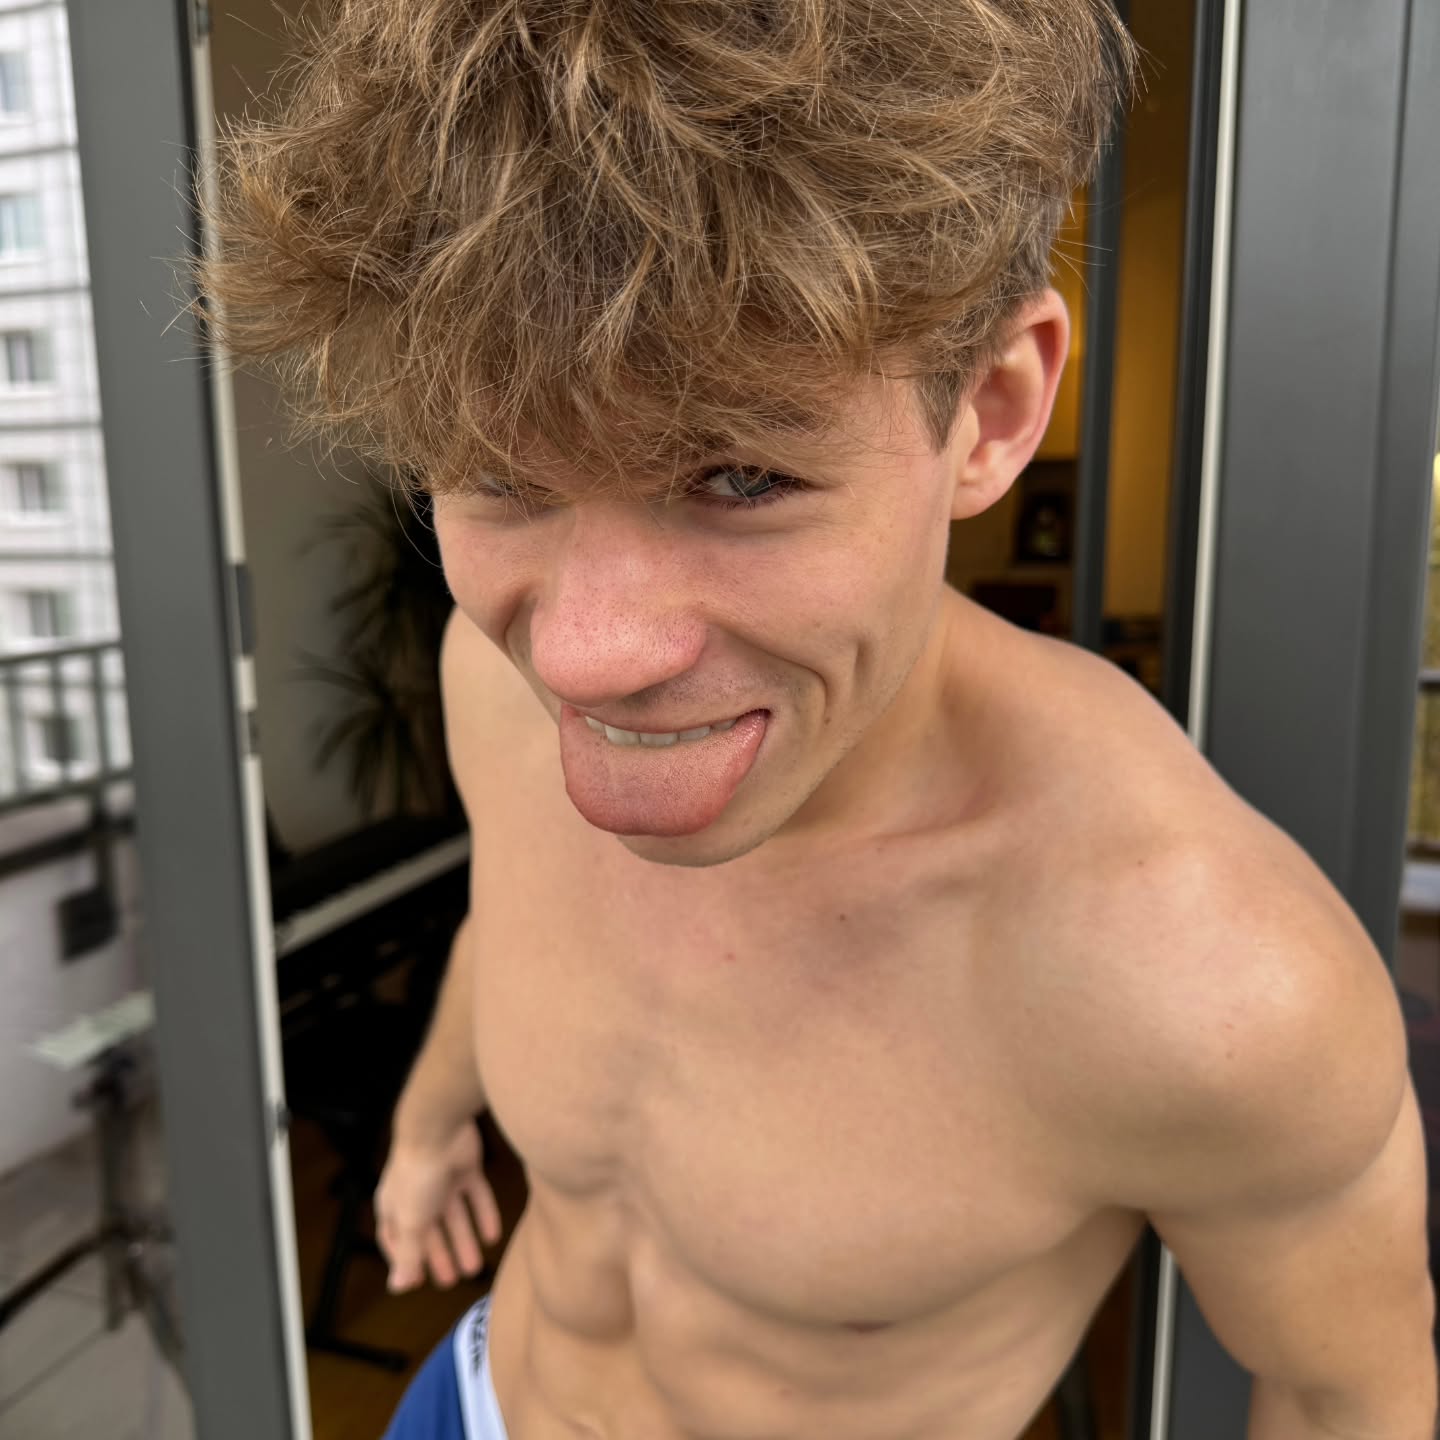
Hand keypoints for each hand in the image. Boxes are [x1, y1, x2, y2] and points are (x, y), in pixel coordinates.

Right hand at [374, 1119, 502, 1292]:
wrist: (440, 1126)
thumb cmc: (417, 1174)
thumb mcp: (410, 1221)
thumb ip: (408, 1254)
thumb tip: (397, 1287)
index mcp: (394, 1203)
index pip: (395, 1238)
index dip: (405, 1259)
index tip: (417, 1282)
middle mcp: (416, 1191)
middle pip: (428, 1230)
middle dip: (439, 1255)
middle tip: (452, 1280)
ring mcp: (441, 1178)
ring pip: (454, 1216)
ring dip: (464, 1241)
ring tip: (475, 1267)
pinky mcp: (465, 1166)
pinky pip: (476, 1196)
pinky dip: (484, 1215)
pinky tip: (493, 1236)